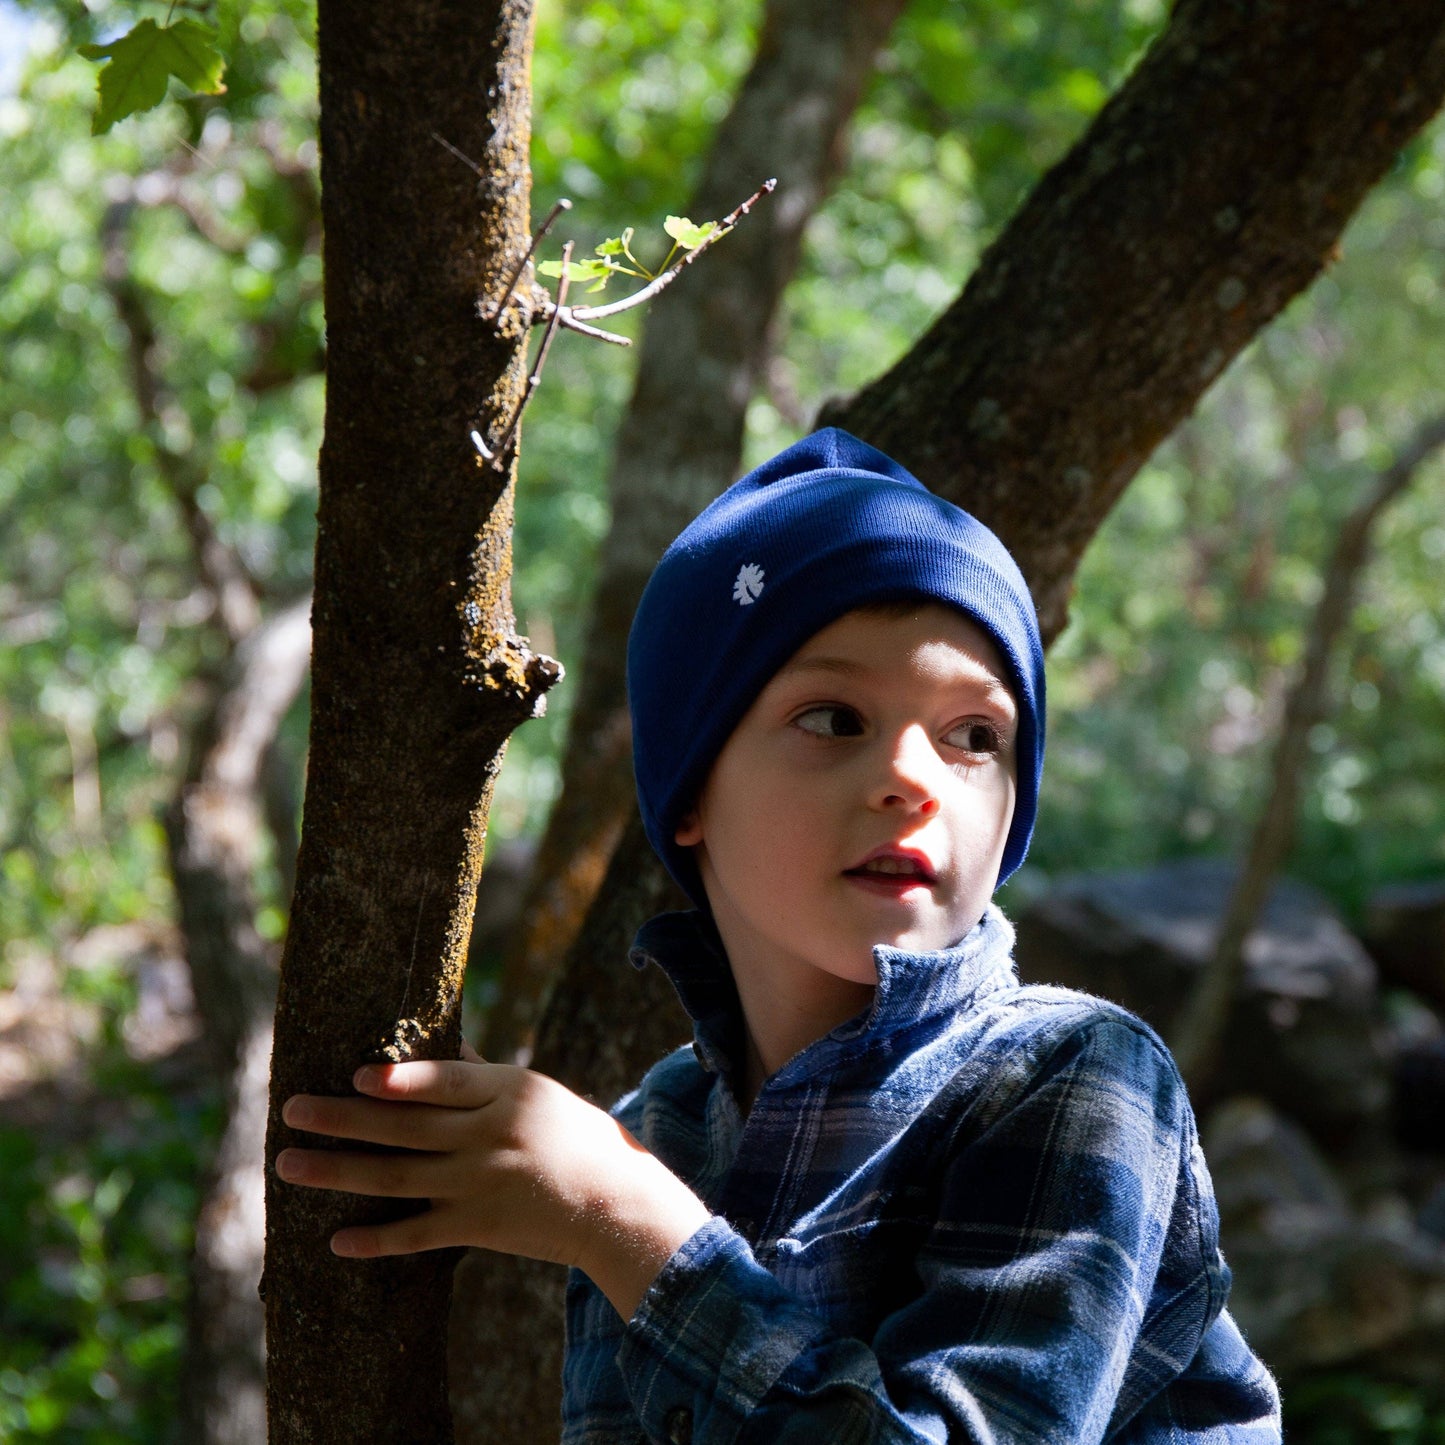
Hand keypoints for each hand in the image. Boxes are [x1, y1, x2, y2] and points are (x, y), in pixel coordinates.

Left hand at [276, 1044, 710, 1318]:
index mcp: (510, 1093)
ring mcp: (483, 1185)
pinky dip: (378, 1240)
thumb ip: (483, 1076)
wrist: (614, 1205)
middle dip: (344, 1119)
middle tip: (292, 1109)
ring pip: (398, 1178)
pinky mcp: (479, 1227)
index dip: (402, 1081)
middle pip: (407, 1128)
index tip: (356, 1076)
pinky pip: (419, 1235)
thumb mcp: (537, 1093)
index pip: (447, 1083)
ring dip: (339, 1171)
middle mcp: (493, 1137)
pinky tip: (337, 1239)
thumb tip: (436, 1048)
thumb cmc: (575, 1136)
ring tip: (290, 1163)